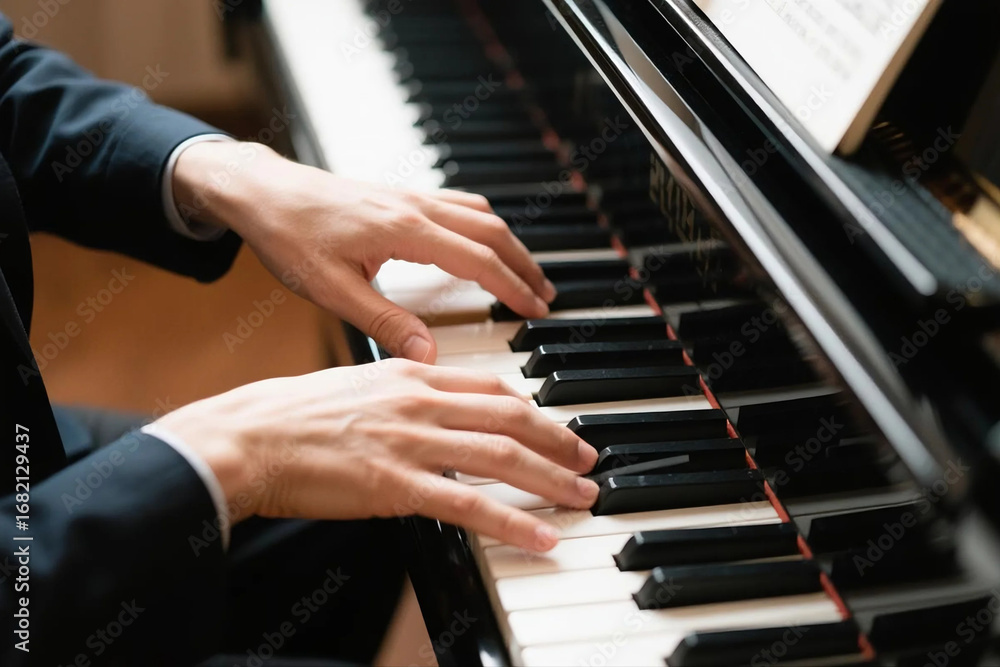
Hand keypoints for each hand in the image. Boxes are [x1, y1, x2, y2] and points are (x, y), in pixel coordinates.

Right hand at [154, 359, 598, 550]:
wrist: (245, 437)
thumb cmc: (289, 415)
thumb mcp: (355, 384)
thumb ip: (402, 392)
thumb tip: (436, 409)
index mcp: (409, 374)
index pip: (490, 386)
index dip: (533, 408)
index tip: (555, 427)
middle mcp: (419, 402)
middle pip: (510, 417)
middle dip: (557, 441)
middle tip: (588, 461)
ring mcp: (410, 442)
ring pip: (502, 457)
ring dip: (550, 480)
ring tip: (581, 498)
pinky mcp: (395, 485)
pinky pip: (470, 506)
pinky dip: (512, 523)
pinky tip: (542, 538)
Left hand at [172, 141, 554, 362]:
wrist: (260, 190)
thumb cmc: (289, 237)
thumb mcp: (333, 291)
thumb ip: (385, 323)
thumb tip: (429, 354)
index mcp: (405, 231)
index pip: (478, 261)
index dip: (513, 288)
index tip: (536, 311)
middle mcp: (416, 207)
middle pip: (492, 233)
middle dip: (525, 265)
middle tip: (546, 296)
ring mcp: (409, 196)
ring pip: (480, 215)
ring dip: (509, 243)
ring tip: (525, 272)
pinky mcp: (399, 195)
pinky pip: (459, 204)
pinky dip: (484, 226)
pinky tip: (482, 242)